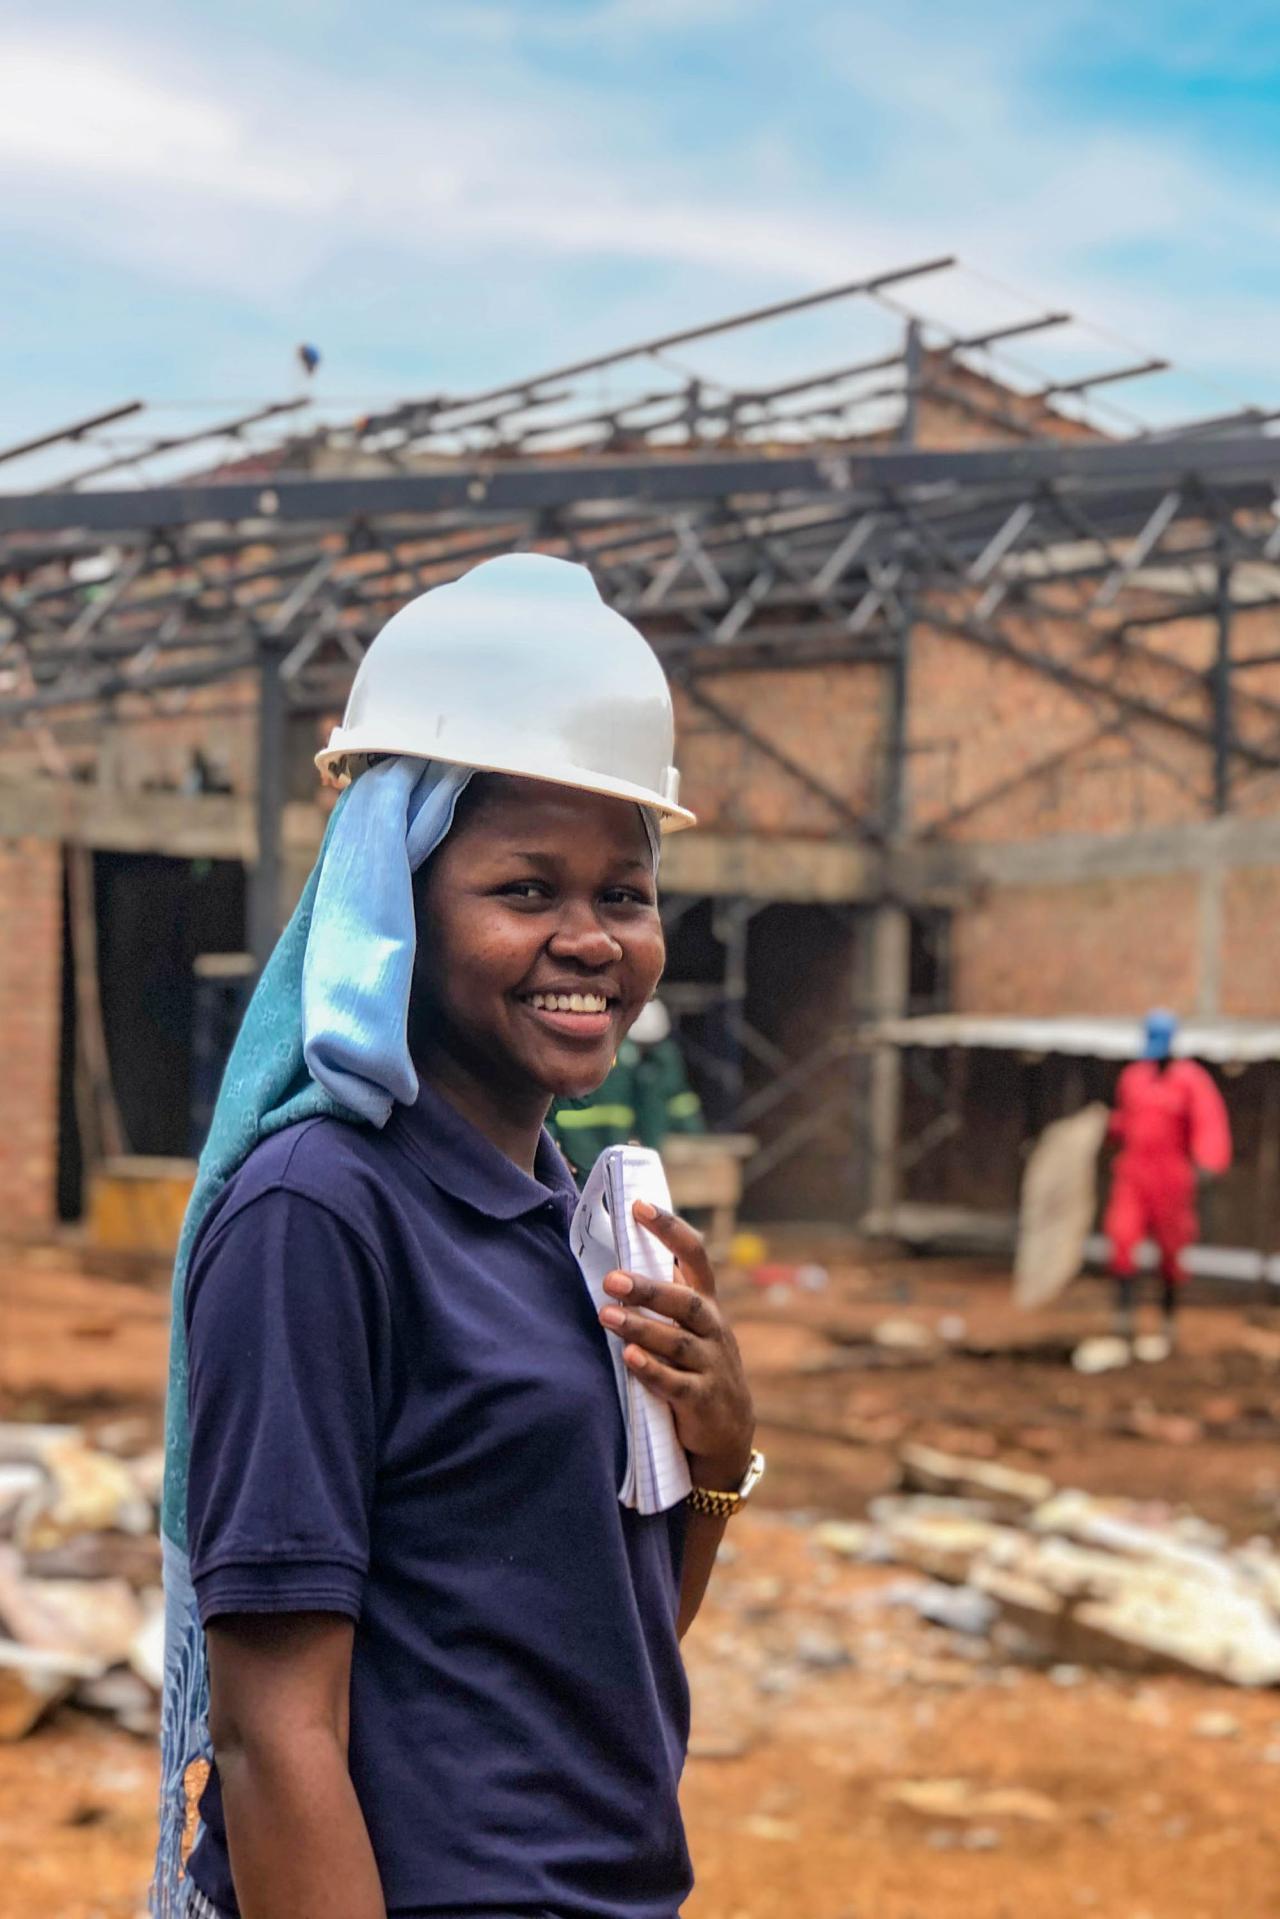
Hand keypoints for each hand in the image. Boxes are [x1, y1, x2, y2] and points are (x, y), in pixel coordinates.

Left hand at [599, 1201, 754, 1491]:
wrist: (728, 1432)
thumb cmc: (696, 1366)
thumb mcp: (690, 1328)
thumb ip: (666, 1295)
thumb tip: (617, 1253)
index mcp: (707, 1304)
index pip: (695, 1256)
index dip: (669, 1229)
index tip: (639, 1205)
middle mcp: (713, 1329)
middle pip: (685, 1302)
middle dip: (649, 1289)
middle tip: (612, 1279)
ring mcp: (711, 1365)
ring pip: (678, 1341)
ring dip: (641, 1328)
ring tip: (606, 1316)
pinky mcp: (702, 1400)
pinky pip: (676, 1384)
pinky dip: (652, 1370)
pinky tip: (629, 1359)